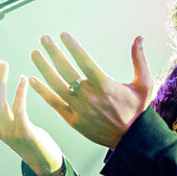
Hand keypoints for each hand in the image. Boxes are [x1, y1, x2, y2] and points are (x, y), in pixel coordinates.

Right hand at [0, 60, 63, 175]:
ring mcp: (9, 131)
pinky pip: (18, 109)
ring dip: (0, 81)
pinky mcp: (24, 133)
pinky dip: (19, 93)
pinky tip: (22, 79)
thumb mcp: (12, 124)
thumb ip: (4, 110)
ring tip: (3, 64)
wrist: (44, 163)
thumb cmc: (30, 140)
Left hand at [29, 33, 152, 149]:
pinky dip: (42, 91)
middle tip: (44, 39)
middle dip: (54, 53)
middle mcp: (90, 96)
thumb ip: (139, 60)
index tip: (63, 35)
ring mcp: (79, 109)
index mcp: (105, 85)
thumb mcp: (144, 84)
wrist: (131, 140)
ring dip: (43, 68)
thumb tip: (139, 38)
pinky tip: (32, 80)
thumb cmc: (138, 110)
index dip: (73, 47)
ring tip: (35, 54)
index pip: (85, 61)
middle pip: (66, 70)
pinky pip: (54, 103)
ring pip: (56, 85)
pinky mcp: (73, 120)